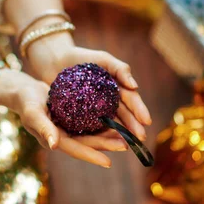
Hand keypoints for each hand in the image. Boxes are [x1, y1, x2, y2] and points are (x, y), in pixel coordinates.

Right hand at [0, 69, 126, 167]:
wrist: (21, 90)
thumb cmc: (25, 101)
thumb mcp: (33, 113)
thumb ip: (43, 128)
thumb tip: (54, 145)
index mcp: (54, 139)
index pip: (76, 149)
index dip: (91, 155)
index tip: (109, 162)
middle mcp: (63, 136)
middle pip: (88, 143)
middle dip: (106, 145)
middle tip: (127, 145)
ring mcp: (67, 127)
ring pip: (91, 133)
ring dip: (107, 135)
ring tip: (126, 135)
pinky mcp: (71, 117)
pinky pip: (89, 122)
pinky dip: (101, 122)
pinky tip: (115, 118)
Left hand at [27, 38, 151, 140]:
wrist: (56, 61)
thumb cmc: (83, 58)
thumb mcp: (103, 59)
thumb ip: (120, 69)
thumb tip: (135, 86)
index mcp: (118, 89)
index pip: (132, 101)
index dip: (140, 111)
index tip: (146, 121)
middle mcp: (110, 102)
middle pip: (124, 116)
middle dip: (133, 127)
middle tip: (140, 138)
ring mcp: (96, 111)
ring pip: (110, 125)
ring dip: (119, 135)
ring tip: (126, 145)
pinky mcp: (81, 118)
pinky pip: (92, 128)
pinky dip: (99, 136)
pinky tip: (104, 144)